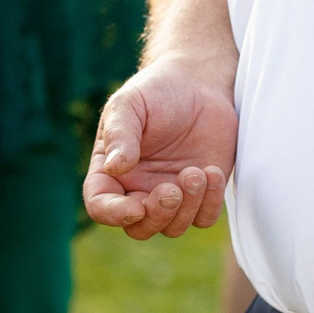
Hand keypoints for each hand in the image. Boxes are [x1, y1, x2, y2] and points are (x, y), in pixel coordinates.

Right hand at [85, 60, 236, 238]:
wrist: (198, 84)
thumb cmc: (156, 92)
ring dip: (186, 207)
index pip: (101, 205)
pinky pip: (204, 218)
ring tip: (197, 172)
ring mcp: (171, 195)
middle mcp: (138, 189)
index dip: (113, 214)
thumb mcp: (131, 104)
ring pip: (173, 227)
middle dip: (156, 215)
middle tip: (172, 189)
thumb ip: (120, 134)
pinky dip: (209, 203)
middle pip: (139, 228)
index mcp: (111, 172)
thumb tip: (115, 167)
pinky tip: (212, 172)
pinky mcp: (202, 194)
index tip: (135, 208)